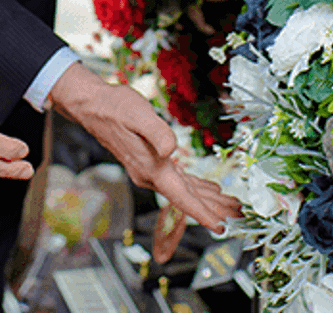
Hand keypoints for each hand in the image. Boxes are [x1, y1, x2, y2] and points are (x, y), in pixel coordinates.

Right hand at [48, 64, 239, 258]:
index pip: (180, 197)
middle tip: (239, 215)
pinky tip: (206, 187)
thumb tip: (172, 150)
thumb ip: (157, 132)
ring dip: (207, 198)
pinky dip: (194, 186)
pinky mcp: (149, 161)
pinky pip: (177, 180)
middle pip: (186, 198)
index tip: (220, 227)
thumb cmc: (114, 107)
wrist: (93, 105)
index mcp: (151, 166)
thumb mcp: (139, 114)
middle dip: (213, 208)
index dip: (202, 213)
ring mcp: (148, 169)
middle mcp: (149, 173)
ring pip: (184, 190)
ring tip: (230, 205)